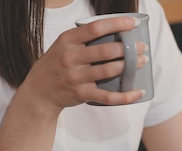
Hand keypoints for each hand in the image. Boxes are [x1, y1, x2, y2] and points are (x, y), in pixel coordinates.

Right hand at [19, 16, 147, 111]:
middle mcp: (71, 57)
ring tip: (142, 61)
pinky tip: (138, 92)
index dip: (117, 24)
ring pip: (109, 71)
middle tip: (142, 47)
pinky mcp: (82, 94)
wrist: (39, 90)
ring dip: (130, 66)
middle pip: (106, 51)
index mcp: (68, 40)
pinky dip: (126, 96)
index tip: (133, 23)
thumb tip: (116, 32)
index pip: (95, 28)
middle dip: (128, 48)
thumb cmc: (57, 64)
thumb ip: (84, 39)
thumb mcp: (64, 45)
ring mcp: (76, 77)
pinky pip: (108, 96)